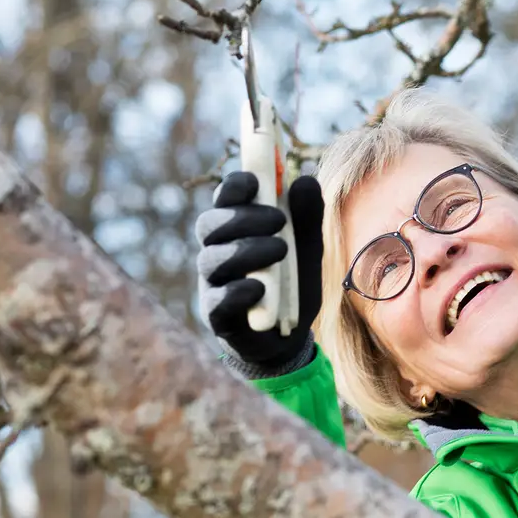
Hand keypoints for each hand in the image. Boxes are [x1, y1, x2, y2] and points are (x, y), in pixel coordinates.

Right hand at [197, 171, 324, 377]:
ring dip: (246, 250)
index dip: (234, 186)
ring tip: (280, 250)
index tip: (256, 181)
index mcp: (235, 230)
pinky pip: (218, 301)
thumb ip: (307, 217)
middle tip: (278, 219)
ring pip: (211, 259)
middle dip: (242, 217)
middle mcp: (217, 253)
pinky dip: (239, 291)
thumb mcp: (308, 248)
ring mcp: (213, 285)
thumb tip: (305, 180)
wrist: (288, 337)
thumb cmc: (291, 284)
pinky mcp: (218, 318)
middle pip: (209, 225)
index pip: (224, 199)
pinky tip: (260, 287)